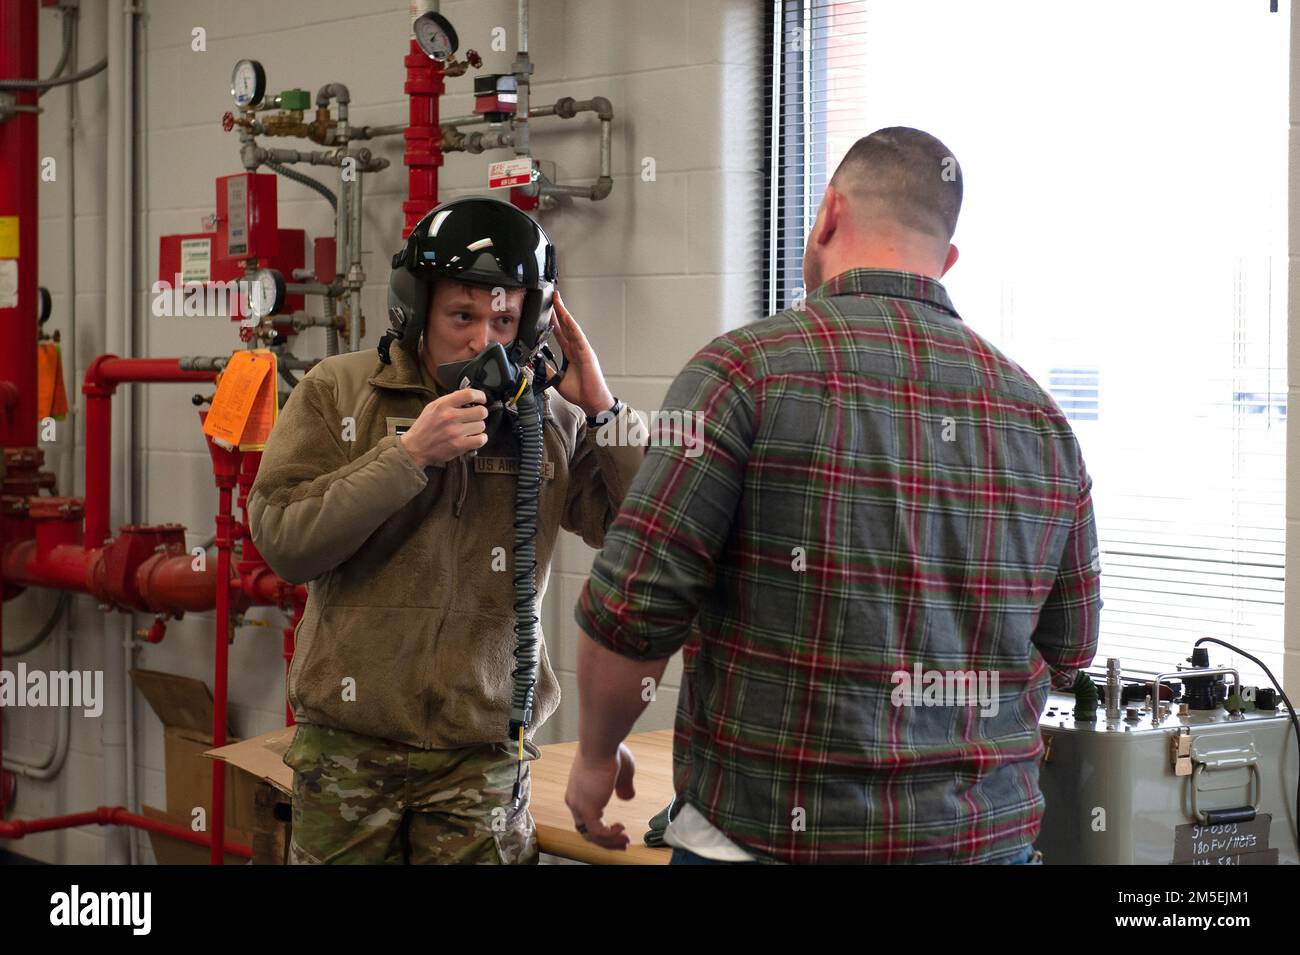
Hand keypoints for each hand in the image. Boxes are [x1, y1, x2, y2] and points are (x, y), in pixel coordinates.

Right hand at [399, 387, 488, 466]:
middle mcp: (450, 417)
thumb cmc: (424, 427)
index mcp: (443, 405)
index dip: (480, 395)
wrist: (415, 448)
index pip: (469, 394)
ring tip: (470, 429)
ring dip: (478, 428)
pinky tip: (474, 438)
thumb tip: (469, 394)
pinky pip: (481, 439)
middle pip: (481, 411)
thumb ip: (450, 400)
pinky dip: (480, 439)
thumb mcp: (432, 407)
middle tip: (475, 417)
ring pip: (481, 426)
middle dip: (480, 414)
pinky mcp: (459, 445)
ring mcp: (455, 432)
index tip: (482, 399)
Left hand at [549, 290, 614, 418]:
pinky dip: (572, 326)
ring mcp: (582, 349)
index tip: (546, 310)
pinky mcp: (587, 353)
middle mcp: (577, 348)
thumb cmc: (581, 391)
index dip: (553, 321)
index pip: (560, 332)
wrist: (592, 402)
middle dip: (558, 310)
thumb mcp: (557, 380)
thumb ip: (548, 370)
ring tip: (557, 300)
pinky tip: (566, 317)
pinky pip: (578, 336)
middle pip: (566, 325)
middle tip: (552, 296)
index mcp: (571, 353)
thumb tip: (536, 364)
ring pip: (571, 327)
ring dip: (564, 313)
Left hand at [564, 742, 636, 849]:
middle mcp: (575, 801)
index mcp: (578, 792)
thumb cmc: (610, 753)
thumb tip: (627, 797)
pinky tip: (622, 829)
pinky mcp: (587, 808)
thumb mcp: (621, 773)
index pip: (586, 818)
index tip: (619, 830)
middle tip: (622, 843)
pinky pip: (598, 832)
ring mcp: (579, 806)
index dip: (602, 828)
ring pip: (592, 835)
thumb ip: (623, 786)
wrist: (602, 744)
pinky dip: (611, 835)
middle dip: (606, 840)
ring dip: (610, 841)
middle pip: (587, 830)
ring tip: (625, 840)